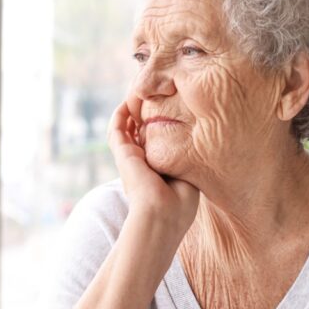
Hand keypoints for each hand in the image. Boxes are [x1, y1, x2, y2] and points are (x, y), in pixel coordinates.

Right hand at [107, 99, 198, 234]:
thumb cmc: (181, 203)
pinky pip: (116, 129)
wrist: (162, 214)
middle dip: (146, 116)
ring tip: (138, 94)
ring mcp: (131, 159)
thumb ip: (185, 158)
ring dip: (131, 111)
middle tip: (154, 98)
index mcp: (157, 171)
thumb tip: (191, 138)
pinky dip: (120, 114)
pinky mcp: (123, 154)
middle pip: (141, 133)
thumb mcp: (188, 176)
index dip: (162, 128)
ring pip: (126, 129)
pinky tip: (128, 101)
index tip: (172, 112)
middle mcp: (143, 163)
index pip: (157, 145)